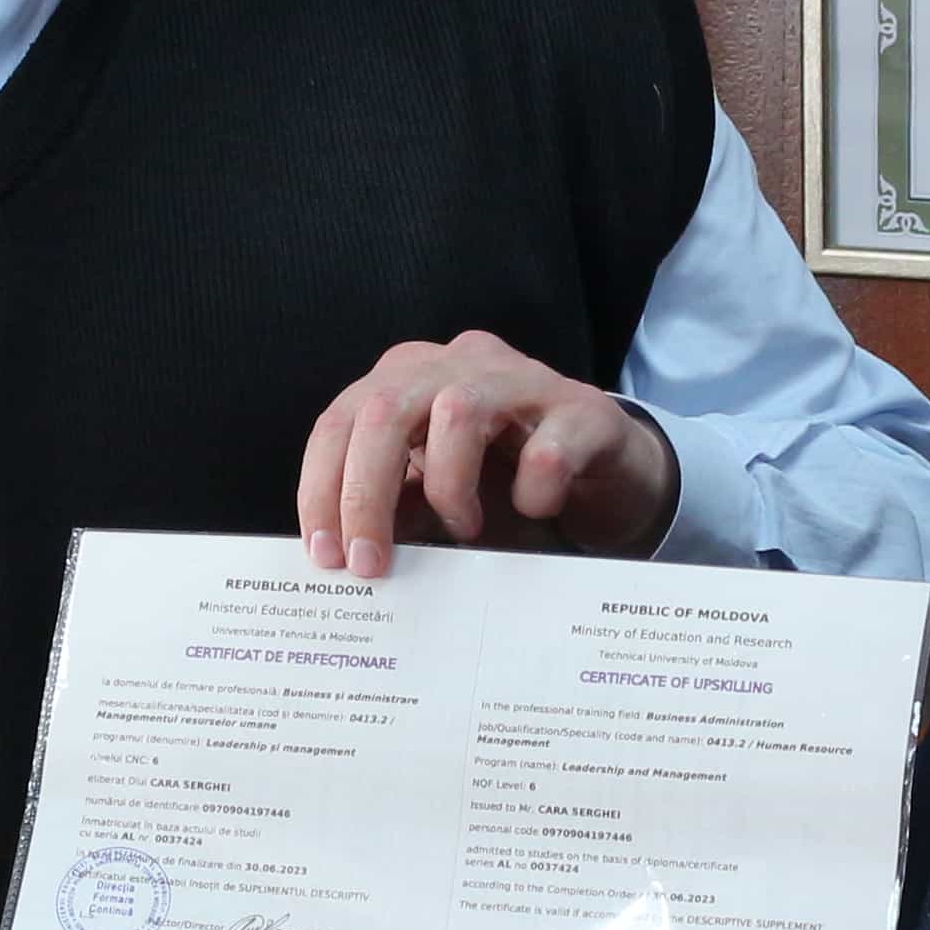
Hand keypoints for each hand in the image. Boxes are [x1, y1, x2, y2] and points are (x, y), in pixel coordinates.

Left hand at [297, 330, 679, 578]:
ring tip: (466, 530)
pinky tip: (535, 510)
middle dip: (365, 495)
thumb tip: (338, 557)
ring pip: (458, 412)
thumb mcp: (436, 497)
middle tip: (370, 564)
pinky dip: (532, 493)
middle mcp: (459, 365)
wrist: (607, 474)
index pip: (341, 421)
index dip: (322, 488)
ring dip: (450, 487)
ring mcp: (523, 380)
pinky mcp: (583, 410)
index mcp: (409, 378)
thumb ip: (392, 510)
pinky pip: (545, 451)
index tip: (325, 556)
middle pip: (385, 410)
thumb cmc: (509, 483)